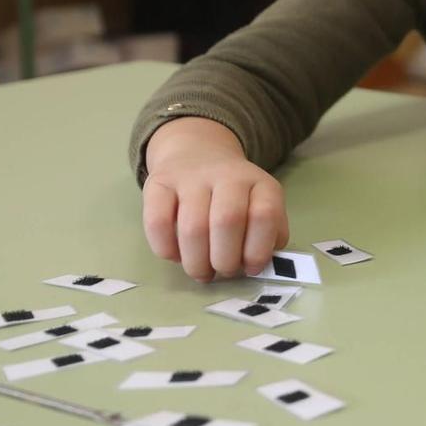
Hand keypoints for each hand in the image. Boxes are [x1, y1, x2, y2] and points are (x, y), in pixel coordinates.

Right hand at [141, 117, 288, 282]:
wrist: (198, 153)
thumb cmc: (235, 195)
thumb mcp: (261, 205)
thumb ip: (268, 234)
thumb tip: (259, 265)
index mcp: (260, 183)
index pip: (265, 215)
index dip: (258, 250)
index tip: (251, 268)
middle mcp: (227, 175)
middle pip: (227, 221)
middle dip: (225, 260)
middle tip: (223, 272)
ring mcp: (190, 177)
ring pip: (193, 227)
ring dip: (197, 262)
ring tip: (201, 272)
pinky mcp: (158, 184)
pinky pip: (157, 223)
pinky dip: (166, 249)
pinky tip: (176, 256)